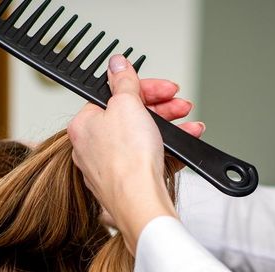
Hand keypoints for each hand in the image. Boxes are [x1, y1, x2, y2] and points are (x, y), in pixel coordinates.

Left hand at [68, 55, 203, 253]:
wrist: (140, 204)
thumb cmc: (127, 161)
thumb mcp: (127, 105)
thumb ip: (124, 82)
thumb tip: (116, 64)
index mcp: (84, 125)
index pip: (114, 96)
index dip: (143, 89)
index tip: (163, 88)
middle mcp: (92, 147)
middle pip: (130, 117)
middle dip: (161, 109)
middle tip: (180, 105)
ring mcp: (109, 168)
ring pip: (142, 138)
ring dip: (170, 128)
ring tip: (190, 125)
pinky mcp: (127, 184)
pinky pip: (148, 159)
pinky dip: (168, 150)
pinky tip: (184, 146)